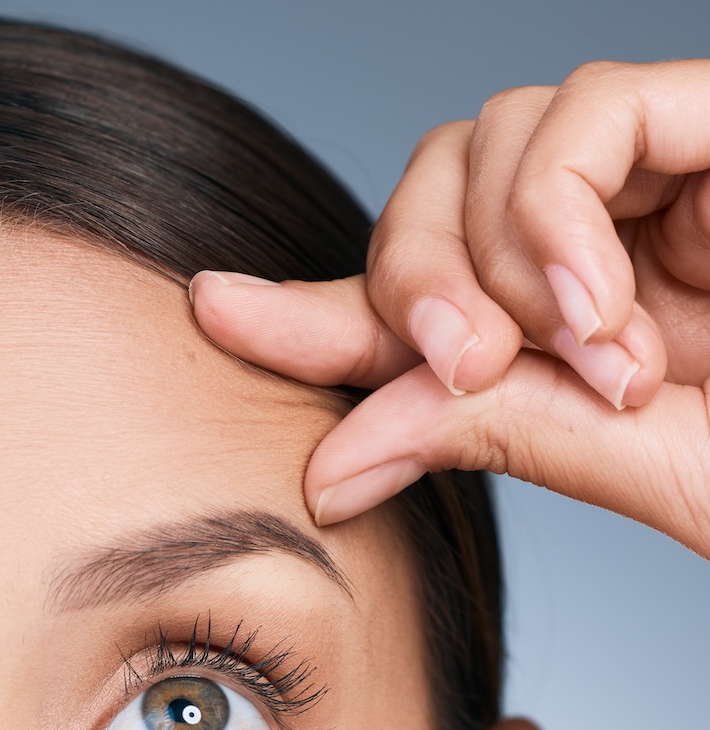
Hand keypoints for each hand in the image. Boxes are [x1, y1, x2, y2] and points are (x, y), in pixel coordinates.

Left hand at [190, 61, 709, 558]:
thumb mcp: (644, 460)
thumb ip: (507, 435)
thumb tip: (329, 468)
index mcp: (589, 321)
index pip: (412, 301)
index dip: (309, 306)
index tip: (214, 310)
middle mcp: (615, 235)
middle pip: (427, 195)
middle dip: (411, 283)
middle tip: (467, 367)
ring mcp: (665, 172)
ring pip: (483, 141)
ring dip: (497, 262)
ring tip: (588, 357)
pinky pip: (586, 112)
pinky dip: (558, 211)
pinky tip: (601, 303)